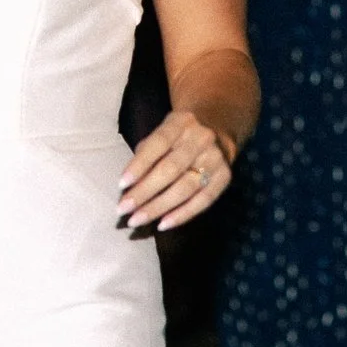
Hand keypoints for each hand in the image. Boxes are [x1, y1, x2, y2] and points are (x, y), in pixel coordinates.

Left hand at [118, 110, 235, 232]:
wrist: (218, 128)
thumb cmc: (179, 136)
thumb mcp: (162, 133)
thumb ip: (146, 154)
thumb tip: (129, 186)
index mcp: (181, 122)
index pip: (158, 144)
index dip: (139, 165)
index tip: (121, 185)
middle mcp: (201, 139)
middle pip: (171, 169)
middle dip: (145, 191)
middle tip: (123, 209)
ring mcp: (216, 158)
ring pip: (185, 188)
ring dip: (159, 207)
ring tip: (137, 220)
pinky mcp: (225, 177)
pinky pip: (203, 201)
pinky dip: (182, 215)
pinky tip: (163, 224)